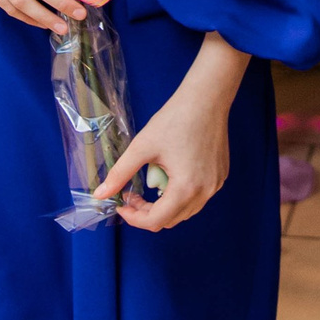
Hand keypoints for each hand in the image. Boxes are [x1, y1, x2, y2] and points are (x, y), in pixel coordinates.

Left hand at [95, 31, 249, 230]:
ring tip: (148, 186)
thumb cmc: (175, 119)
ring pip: (185, 211)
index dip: (134, 217)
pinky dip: (179, 196)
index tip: (121, 204)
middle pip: (171, 219)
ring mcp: (215, 185)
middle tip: (131, 195)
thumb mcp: (142, 147)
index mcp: (185, 188)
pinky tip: (168, 176)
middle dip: (147, 212)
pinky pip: (197, 197)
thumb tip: (99, 194)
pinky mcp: (220, 176)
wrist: (206, 98)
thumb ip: (120, 174)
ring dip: (163, 206)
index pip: (156, 221)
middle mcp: (205, 192)